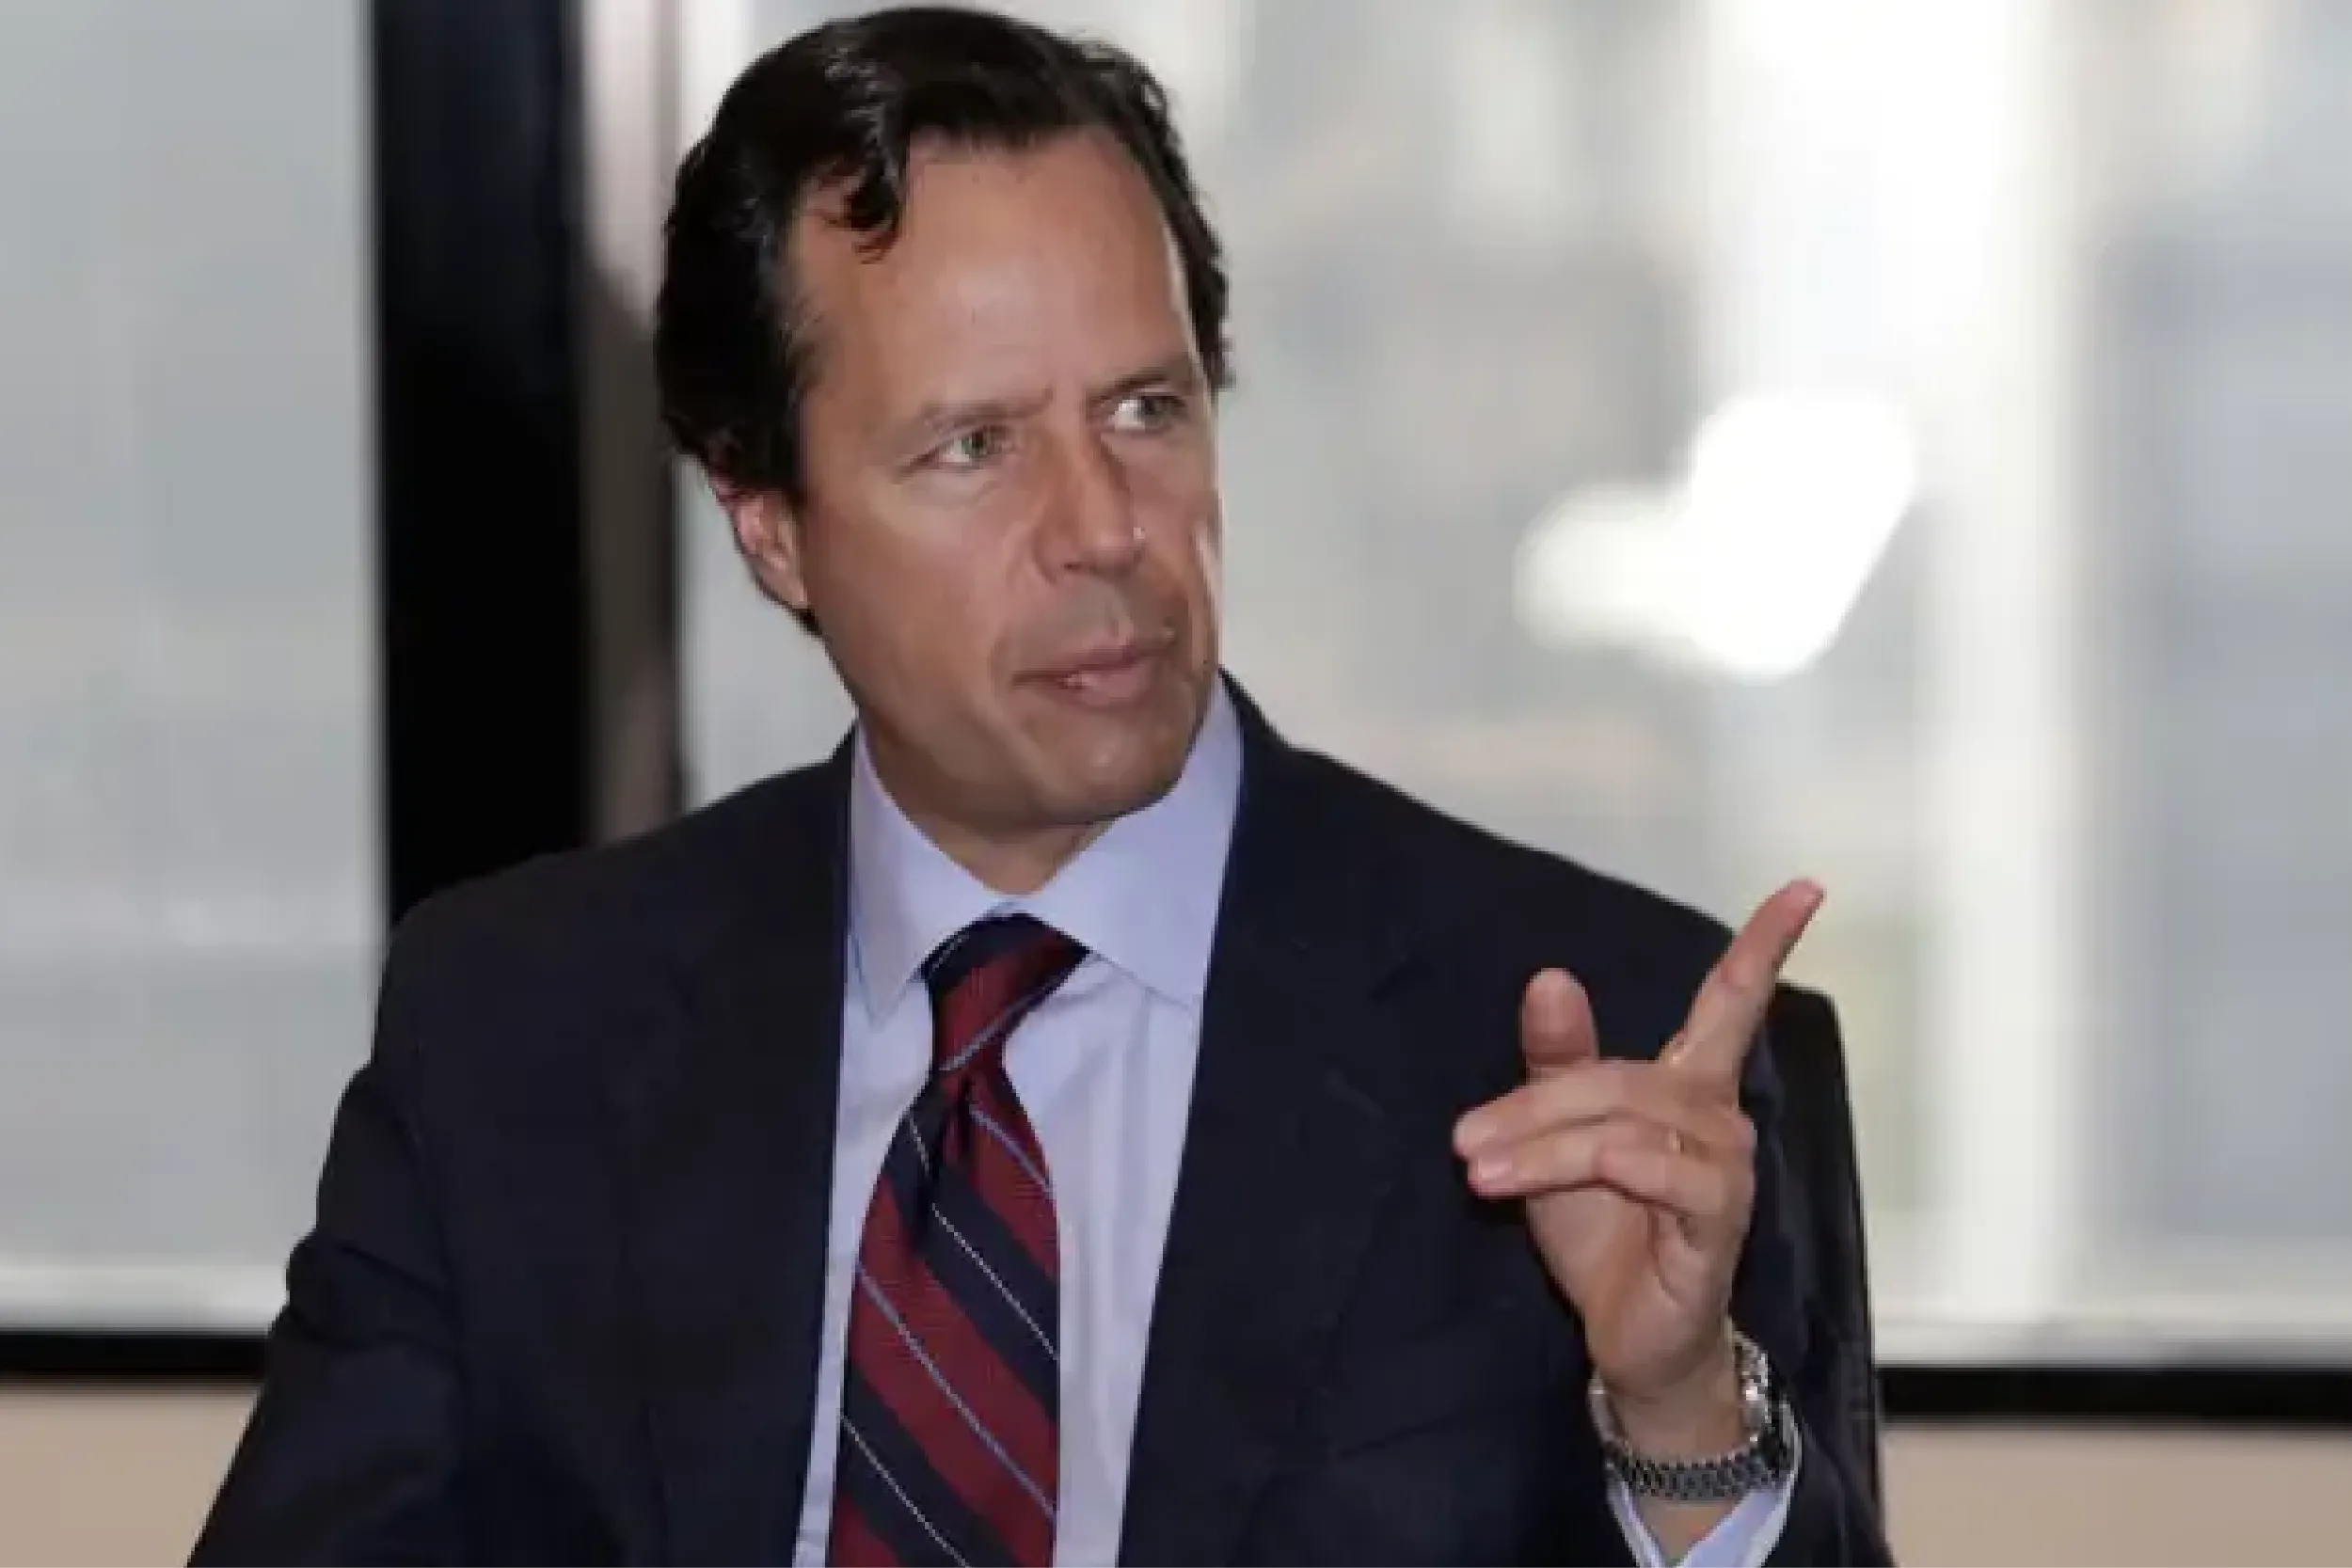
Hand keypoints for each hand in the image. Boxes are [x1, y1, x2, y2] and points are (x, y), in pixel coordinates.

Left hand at [1453, 881, 1822, 1436]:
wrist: (1624, 1338)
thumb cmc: (1602, 1231)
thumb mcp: (1559, 1138)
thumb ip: (1556, 1060)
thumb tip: (1550, 975)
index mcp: (1687, 1087)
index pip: (1731, 1002)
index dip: (1765, 944)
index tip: (1806, 885)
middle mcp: (1718, 1119)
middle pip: (1619, 1077)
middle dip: (1532, 1105)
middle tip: (1462, 1139)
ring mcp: (1724, 1171)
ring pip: (1625, 1123)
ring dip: (1541, 1145)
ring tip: (1477, 1170)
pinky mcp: (1718, 1224)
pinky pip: (1664, 1172)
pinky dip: (1607, 1166)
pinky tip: (1551, 1180)